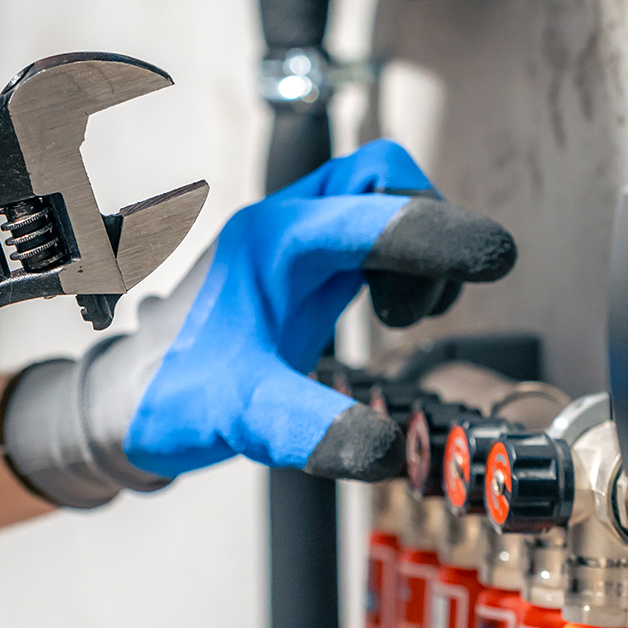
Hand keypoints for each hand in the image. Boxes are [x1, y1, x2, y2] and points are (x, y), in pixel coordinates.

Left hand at [0, 140, 515, 505]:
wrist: (132, 397)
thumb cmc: (171, 395)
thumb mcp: (238, 415)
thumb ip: (306, 427)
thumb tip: (385, 450)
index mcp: (270, 245)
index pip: (368, 213)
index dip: (437, 231)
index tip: (494, 258)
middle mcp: (284, 228)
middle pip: (381, 177)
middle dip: (429, 229)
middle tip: (425, 302)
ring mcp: (295, 243)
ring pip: (378, 199)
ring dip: (416, 246)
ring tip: (401, 314)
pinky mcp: (303, 269)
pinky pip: (368, 235)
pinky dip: (399, 262)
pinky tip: (388, 311)